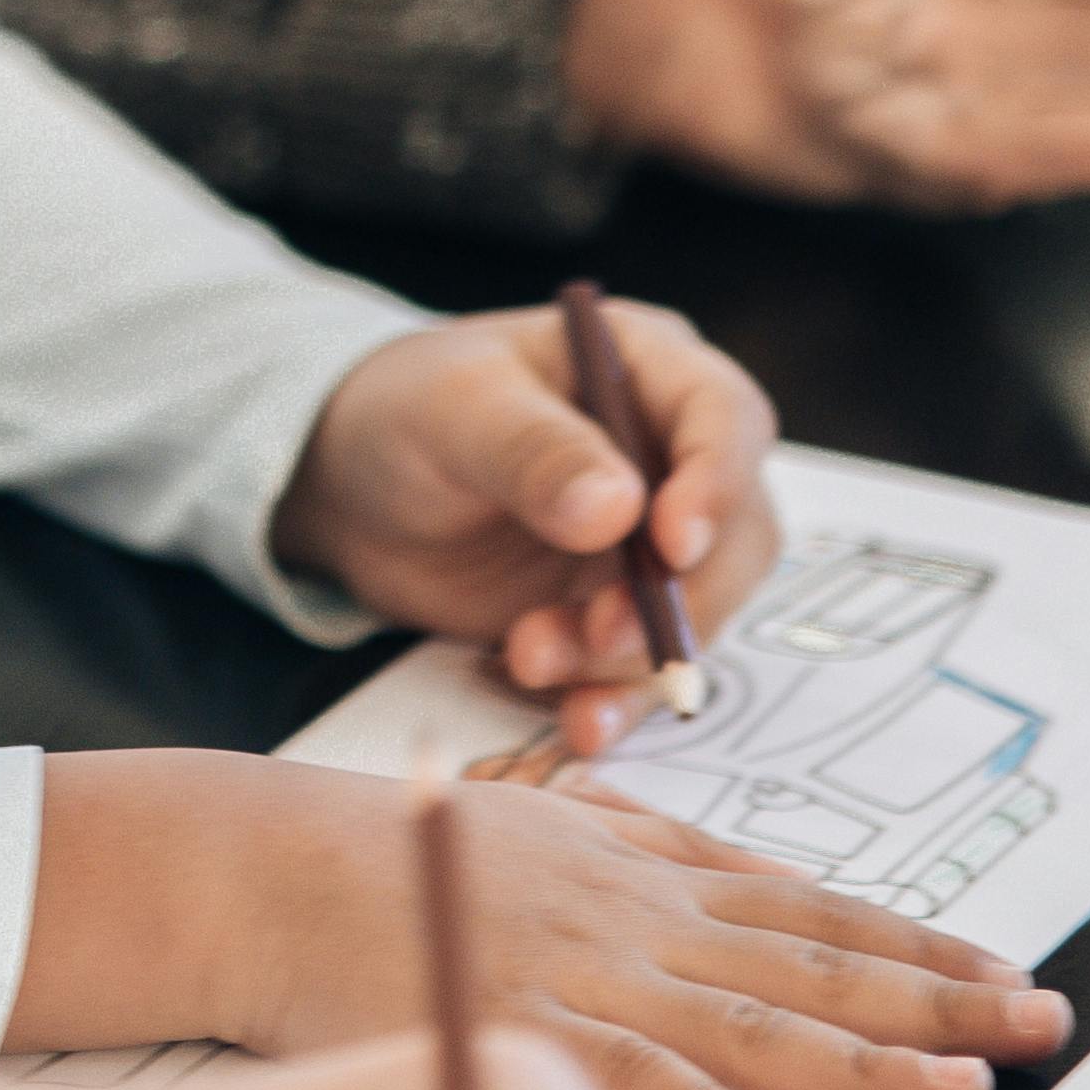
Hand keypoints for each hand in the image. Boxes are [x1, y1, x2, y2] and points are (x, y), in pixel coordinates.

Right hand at [7, 741, 1062, 1089]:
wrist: (267, 867)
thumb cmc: (397, 855)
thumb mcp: (541, 823)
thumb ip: (633, 845)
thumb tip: (721, 866)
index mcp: (645, 874)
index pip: (810, 910)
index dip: (917, 945)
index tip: (1008, 972)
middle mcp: (636, 917)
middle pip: (811, 961)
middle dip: (939, 999)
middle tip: (1046, 1027)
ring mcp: (581, 974)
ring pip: (747, 1019)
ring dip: (865, 1058)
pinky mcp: (513, 1032)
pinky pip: (622, 1079)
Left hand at [270, 299, 779, 739]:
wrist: (356, 490)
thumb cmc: (410, 411)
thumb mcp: (456, 410)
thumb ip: (534, 452)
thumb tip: (619, 510)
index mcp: (649, 367)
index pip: (724, 416)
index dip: (716, 483)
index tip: (674, 545)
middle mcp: (672, 456)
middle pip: (733, 535)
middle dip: (676, 599)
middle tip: (599, 635)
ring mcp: (651, 543)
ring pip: (692, 614)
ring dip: (628, 657)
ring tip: (529, 658)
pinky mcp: (618, 612)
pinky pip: (642, 668)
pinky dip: (614, 700)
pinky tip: (576, 723)